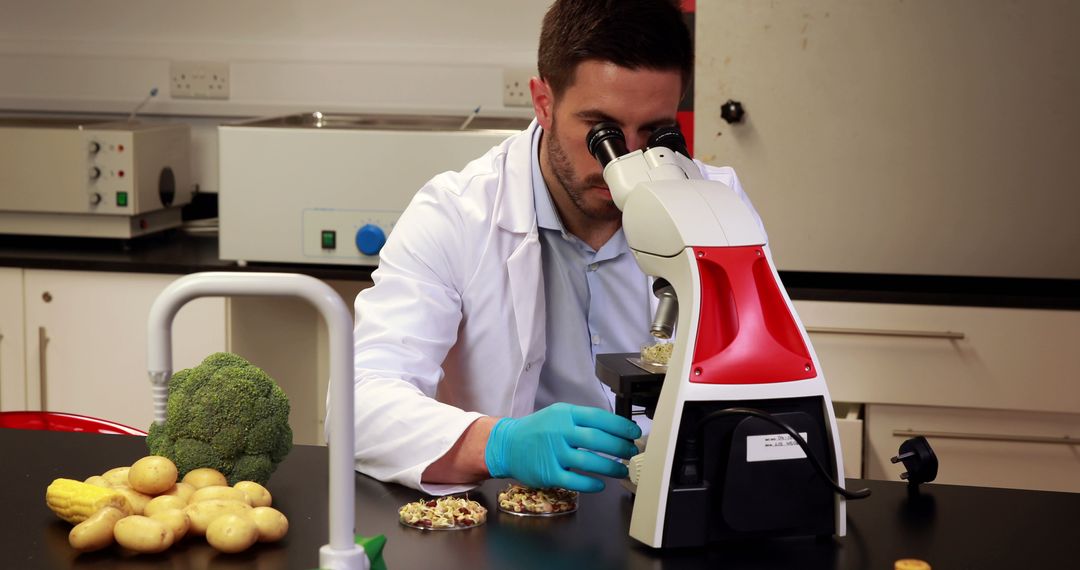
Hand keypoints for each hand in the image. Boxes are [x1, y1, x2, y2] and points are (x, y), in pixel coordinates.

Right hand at [484, 402, 641, 492]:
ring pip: (589, 462)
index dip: (620, 426)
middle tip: (631, 453)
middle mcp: (560, 431)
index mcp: (565, 414)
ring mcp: (553, 453)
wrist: (508, 445)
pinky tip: (601, 484)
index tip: (633, 433)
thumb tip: (614, 429)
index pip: (599, 418)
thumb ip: (582, 421)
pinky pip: (575, 481)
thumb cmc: (538, 430)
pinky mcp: (548, 473)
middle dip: (619, 447)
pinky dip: (591, 484)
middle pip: (597, 439)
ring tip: (621, 470)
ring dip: (611, 467)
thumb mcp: (558, 415)